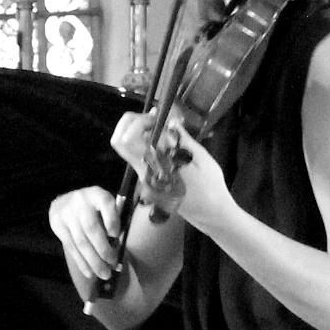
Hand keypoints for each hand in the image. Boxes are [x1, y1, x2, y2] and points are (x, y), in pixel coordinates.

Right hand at [47, 183, 127, 298]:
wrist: (65, 201)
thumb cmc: (93, 206)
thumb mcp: (104, 205)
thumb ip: (112, 219)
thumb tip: (119, 246)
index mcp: (97, 194)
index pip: (105, 204)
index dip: (111, 219)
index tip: (115, 234)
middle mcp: (80, 202)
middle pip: (91, 228)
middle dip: (103, 249)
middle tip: (113, 263)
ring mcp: (66, 214)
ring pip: (81, 242)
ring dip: (93, 261)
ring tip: (104, 274)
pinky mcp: (58, 226)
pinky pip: (71, 247)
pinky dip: (81, 262)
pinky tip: (89, 272)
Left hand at [110, 111, 229, 229]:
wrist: (209, 213)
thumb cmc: (210, 185)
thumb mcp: (201, 158)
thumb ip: (182, 139)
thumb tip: (170, 121)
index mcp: (155, 165)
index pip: (129, 139)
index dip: (140, 121)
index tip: (159, 116)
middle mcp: (143, 170)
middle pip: (119, 142)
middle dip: (131, 122)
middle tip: (155, 118)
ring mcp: (144, 175)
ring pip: (126, 147)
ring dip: (138, 130)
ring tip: (161, 124)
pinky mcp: (148, 176)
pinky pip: (138, 154)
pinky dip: (144, 139)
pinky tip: (163, 135)